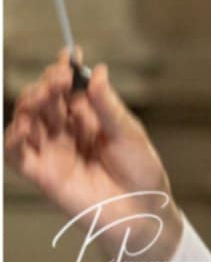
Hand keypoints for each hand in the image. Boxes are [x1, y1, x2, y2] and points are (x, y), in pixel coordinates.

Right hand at [5, 48, 184, 261]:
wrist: (143, 209)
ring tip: (42, 94)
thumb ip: (107, 105)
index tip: (70, 53)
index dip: (65, 70)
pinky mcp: (44, 175)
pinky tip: (23, 125)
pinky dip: (15, 139)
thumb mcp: (128, 132)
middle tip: (58, 77)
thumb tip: (96, 70)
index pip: (69, 89)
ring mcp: (54, 152)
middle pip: (46, 102)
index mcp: (89, 118)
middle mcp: (67, 132)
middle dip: (47, 85)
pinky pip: (19, 156)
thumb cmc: (141, 169)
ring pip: (28, 123)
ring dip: (29, 106)